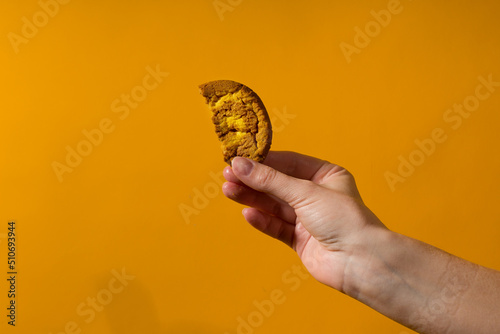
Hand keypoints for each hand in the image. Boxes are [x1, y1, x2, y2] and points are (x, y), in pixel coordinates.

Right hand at [222, 151, 386, 290]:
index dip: (263, 161)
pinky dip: (262, 220)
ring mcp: (308, 219)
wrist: (360, 261)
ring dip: (252, 199)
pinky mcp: (301, 240)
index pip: (288, 163)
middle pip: (278, 185)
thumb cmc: (344, 220)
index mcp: (326, 176)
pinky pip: (277, 226)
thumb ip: (270, 180)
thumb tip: (240, 164)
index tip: (239, 159)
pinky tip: (248, 213)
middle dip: (253, 180)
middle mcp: (316, 195)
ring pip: (274, 205)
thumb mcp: (305, 192)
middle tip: (227, 175)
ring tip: (229, 190)